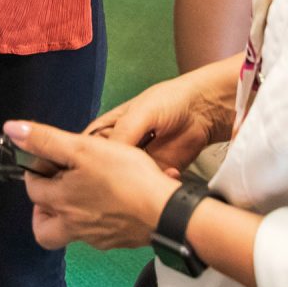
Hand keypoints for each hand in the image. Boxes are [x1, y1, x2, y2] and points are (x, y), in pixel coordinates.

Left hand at [8, 121, 182, 252]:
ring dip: (74, 214)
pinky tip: (117, 201)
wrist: (167, 212)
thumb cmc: (127, 180)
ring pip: (74, 232)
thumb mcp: (83, 148)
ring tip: (87, 192)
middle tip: (54, 192)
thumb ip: (46, 140)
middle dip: (44, 212)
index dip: (35, 173)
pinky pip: (103, 233)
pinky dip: (103, 218)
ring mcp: (98, 237)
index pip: (32, 191)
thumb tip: (12, 130)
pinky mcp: (121, 240)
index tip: (46, 161)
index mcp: (61, 203)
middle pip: (45, 230)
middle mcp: (75, 226)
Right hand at [83, 68, 230, 171]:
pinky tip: (170, 174)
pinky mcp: (157, 173)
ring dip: (138, 184)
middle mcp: (118, 150)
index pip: (83, 151)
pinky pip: (151, 186)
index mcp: (105, 131)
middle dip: (112, 179)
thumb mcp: (139, 113)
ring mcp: (138, 164)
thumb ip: (122, 134)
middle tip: (126, 181)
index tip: (91, 173)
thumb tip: (106, 160)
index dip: (84, 163)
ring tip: (151, 178)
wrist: (204, 109)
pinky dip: (159, 184)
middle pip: (103, 172)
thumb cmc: (167, 100)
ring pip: (127, 183)